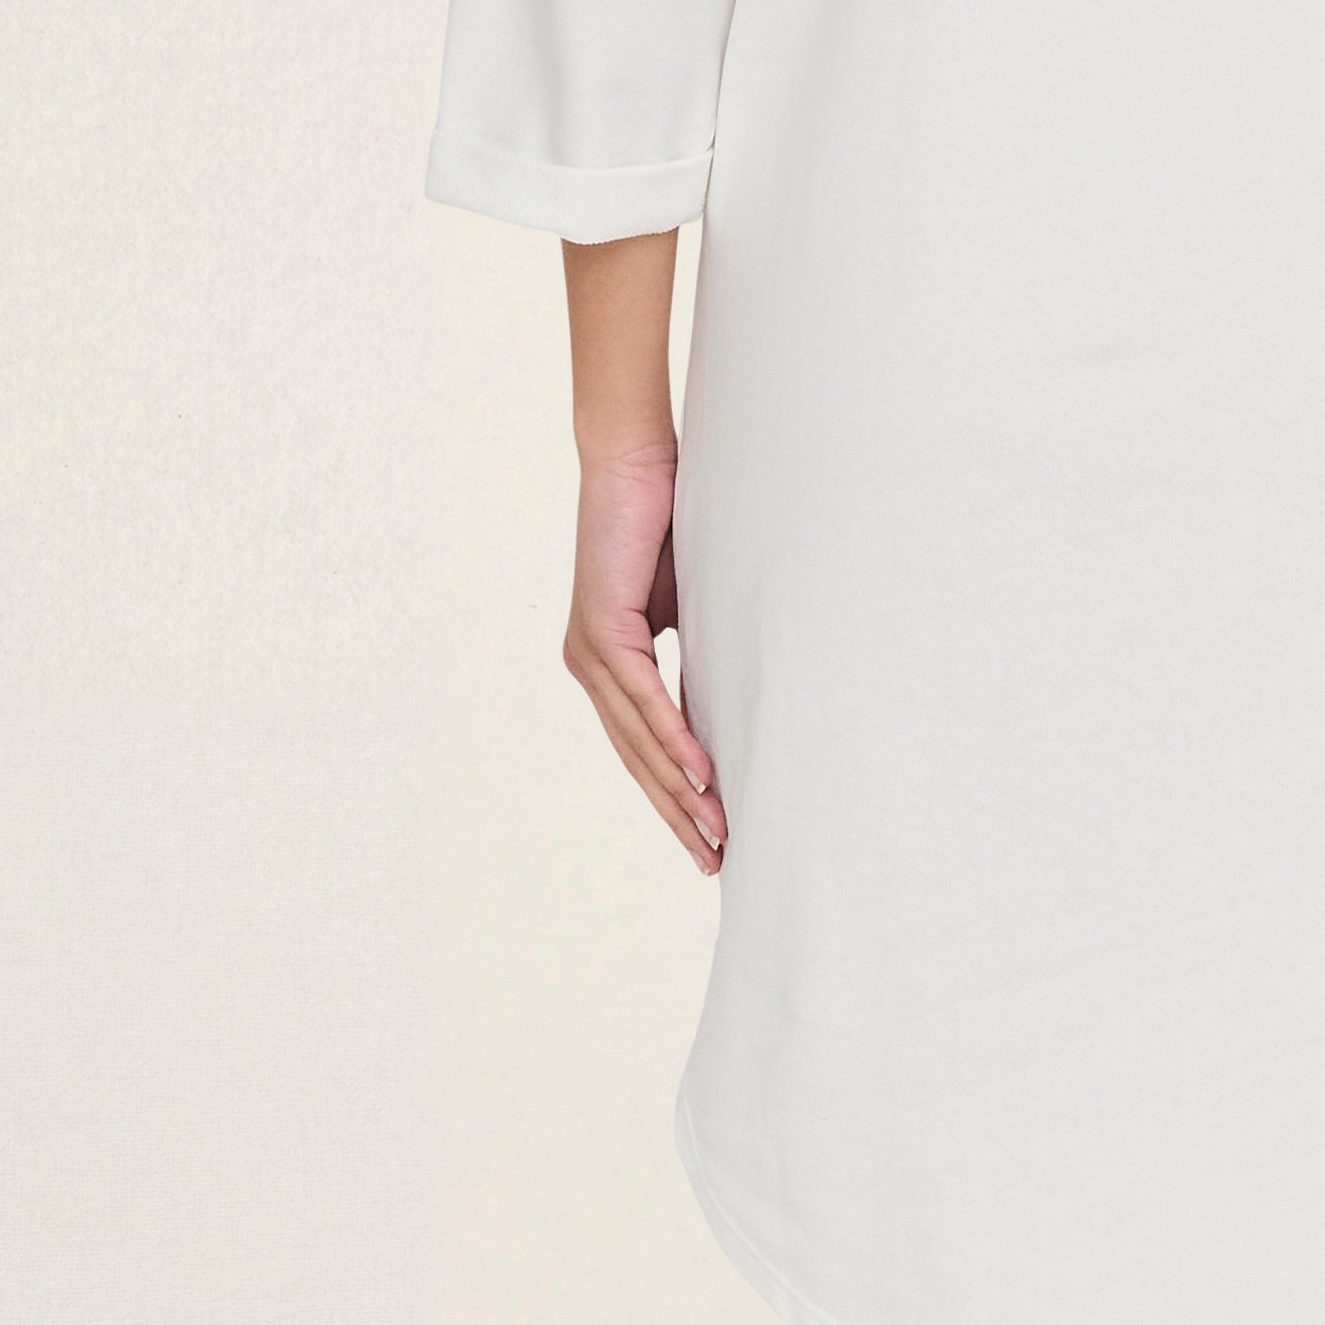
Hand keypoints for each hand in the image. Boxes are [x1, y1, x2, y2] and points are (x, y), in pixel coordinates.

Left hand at [564, 440, 725, 874]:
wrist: (637, 462)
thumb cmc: (670, 524)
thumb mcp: (693, 607)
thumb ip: (699, 657)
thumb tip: (734, 699)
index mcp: (609, 664)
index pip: (643, 747)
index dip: (676, 797)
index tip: (709, 840)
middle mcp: (591, 666)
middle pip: (637, 759)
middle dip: (677, 815)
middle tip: (714, 861)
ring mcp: (590, 652)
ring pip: (637, 740)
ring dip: (679, 791)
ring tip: (715, 832)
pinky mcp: (601, 630)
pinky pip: (642, 700)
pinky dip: (672, 740)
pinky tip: (699, 774)